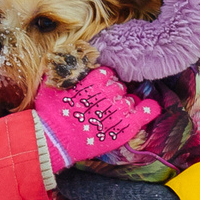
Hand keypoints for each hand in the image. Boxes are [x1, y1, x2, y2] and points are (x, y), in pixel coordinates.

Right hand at [32, 72, 160, 169]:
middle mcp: (109, 92)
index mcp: (93, 80)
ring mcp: (119, 109)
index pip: (107, 73)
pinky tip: (149, 107)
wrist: (53, 139)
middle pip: (119, 86)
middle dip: (112, 93)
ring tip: (111, 115)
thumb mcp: (50, 86)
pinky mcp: (126, 126)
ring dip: (123, 103)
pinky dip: (149, 108)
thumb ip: (62, 72)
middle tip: (101, 105)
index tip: (98, 88)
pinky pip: (146, 112)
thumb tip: (65, 61)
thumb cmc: (49, 114)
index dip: (103, 80)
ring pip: (130, 98)